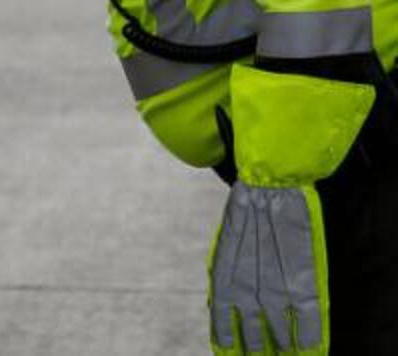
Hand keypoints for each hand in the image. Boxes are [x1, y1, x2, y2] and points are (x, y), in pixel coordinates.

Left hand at [208, 182, 327, 354]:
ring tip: (285, 355)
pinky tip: (310, 347)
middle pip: (252, 330)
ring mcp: (277, 283)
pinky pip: (308, 317)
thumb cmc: (245, 214)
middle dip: (254, 346)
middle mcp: (249, 284)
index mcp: (224, 274)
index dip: (224, 337)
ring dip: (282, 345)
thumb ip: (223, 275)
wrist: (268, 188)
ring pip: (279, 329)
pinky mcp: (302, 278)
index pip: (221, 316)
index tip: (226, 351)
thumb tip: (217, 304)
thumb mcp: (224, 245)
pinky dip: (310, 336)